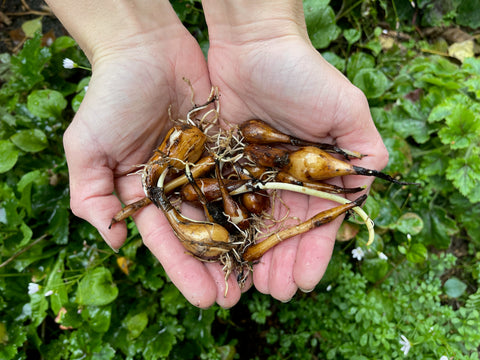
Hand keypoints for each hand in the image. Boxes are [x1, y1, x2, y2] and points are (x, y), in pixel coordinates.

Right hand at [47, 0, 245, 307]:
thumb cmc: (112, 95)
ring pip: (228, 212)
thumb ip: (92, 194)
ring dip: (243, 244)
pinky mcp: (229, 149)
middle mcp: (179, 186)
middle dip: (218, 266)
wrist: (146, 47)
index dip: (184, 270)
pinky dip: (259, 203)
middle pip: (202, 233)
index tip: (203, 298)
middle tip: (238, 297)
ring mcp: (206, 168)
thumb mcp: (88, 146)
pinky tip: (274, 228)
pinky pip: (246, 179)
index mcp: (146, 193)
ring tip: (263, 274)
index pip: (167, 240)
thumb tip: (114, 242)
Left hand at [202, 0, 388, 300]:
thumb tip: (368, 190)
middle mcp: (282, 180)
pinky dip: (221, 230)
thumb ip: (365, 151)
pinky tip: (219, 255)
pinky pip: (220, 203)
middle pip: (282, 231)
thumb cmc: (302, 74)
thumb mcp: (347, 109)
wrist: (253, 45)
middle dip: (280, 263)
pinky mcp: (220, 165)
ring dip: (250, 256)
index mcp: (313, 174)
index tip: (303, 281)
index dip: (313, 254)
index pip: (316, 224)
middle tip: (274, 292)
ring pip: (250, 225)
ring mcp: (250, 175)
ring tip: (247, 287)